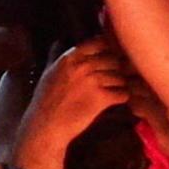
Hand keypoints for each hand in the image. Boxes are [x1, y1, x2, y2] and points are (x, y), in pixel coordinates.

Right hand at [14, 38, 131, 168]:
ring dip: (121, 84)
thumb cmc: (46, 100)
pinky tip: (116, 100)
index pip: (100, 43)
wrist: (45, 126)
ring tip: (115, 90)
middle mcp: (82, 66)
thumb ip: (56, 55)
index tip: (110, 59)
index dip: (109, 51)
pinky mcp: (101, 99)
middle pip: (114, 59)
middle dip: (117, 69)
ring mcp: (92, 82)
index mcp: (70, 57)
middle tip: (116, 78)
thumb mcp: (48, 72)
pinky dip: (123, 97)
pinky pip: (123, 93)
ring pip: (120, 76)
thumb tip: (58, 42)